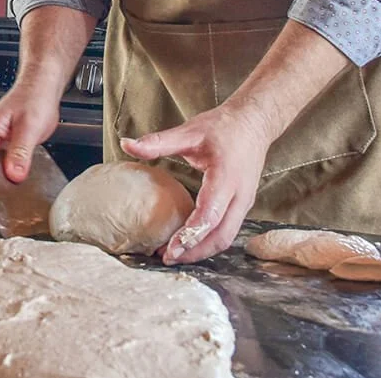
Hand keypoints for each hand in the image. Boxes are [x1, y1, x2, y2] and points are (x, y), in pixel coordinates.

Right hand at [0, 84, 59, 182]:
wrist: (44, 90)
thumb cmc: (33, 98)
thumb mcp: (28, 127)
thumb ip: (20, 152)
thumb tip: (13, 174)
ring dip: (0, 180)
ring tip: (11, 190)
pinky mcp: (10, 150)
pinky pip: (6, 168)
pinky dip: (11, 176)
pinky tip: (21, 181)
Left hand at [121, 104, 272, 263]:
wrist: (254, 123)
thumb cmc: (222, 127)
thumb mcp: (189, 131)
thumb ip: (158, 141)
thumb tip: (126, 144)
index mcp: (226, 177)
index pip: (210, 215)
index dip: (190, 235)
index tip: (170, 249)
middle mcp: (240, 195)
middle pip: (220, 236)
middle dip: (194, 252)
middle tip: (166, 258)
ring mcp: (244, 203)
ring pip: (226, 238)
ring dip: (202, 251)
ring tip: (174, 255)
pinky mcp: (243, 205)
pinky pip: (228, 231)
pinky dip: (209, 242)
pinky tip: (189, 243)